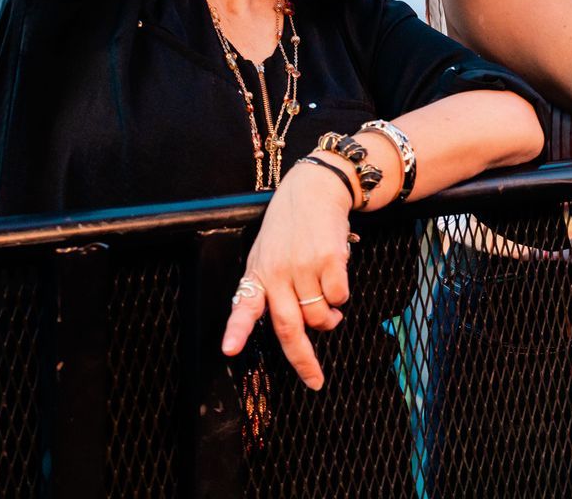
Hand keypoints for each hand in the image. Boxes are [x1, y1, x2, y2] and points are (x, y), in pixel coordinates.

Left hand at [220, 158, 354, 387]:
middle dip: (303, 360)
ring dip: (329, 318)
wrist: (314, 191)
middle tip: (315, 380)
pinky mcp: (330, 260)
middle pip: (289, 328)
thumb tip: (306, 329)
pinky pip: (341, 297)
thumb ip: (275, 291)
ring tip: (327, 300)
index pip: (243, 306)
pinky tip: (336, 276)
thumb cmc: (290, 229)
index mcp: (257, 274)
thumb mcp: (267, 256)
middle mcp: (277, 273)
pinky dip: (342, 295)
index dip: (237, 330)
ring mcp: (303, 267)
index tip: (229, 350)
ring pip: (320, 316)